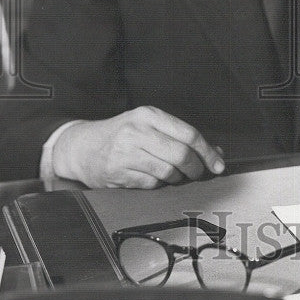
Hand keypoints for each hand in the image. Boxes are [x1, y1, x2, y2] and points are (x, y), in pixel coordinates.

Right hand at [52, 106, 225, 188]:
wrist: (82, 147)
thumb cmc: (122, 135)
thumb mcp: (148, 125)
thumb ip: (180, 136)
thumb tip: (215, 153)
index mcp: (148, 115)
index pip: (188, 133)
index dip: (208, 152)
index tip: (218, 164)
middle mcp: (136, 131)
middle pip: (181, 155)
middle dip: (196, 169)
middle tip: (197, 174)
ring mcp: (125, 153)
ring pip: (168, 172)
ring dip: (177, 178)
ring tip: (172, 174)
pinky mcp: (117, 174)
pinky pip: (152, 184)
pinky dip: (158, 184)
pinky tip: (152, 177)